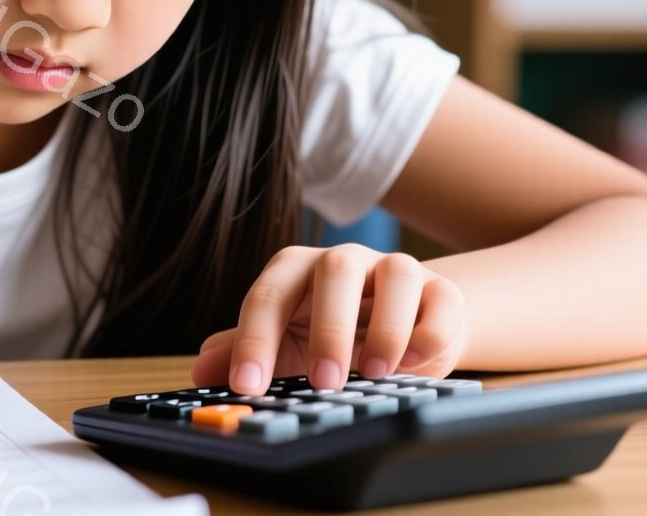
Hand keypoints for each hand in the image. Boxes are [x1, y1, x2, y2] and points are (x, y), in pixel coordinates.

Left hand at [190, 244, 468, 393]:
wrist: (406, 324)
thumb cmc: (336, 332)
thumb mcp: (287, 343)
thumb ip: (243, 351)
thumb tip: (202, 369)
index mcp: (298, 271)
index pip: (268, 295)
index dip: (254, 339)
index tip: (247, 385)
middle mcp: (347, 261)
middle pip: (333, 271)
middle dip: (327, 327)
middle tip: (322, 381)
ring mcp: (398, 271)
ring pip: (397, 273)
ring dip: (386, 327)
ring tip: (372, 373)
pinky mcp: (444, 291)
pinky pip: (443, 299)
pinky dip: (431, 331)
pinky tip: (415, 364)